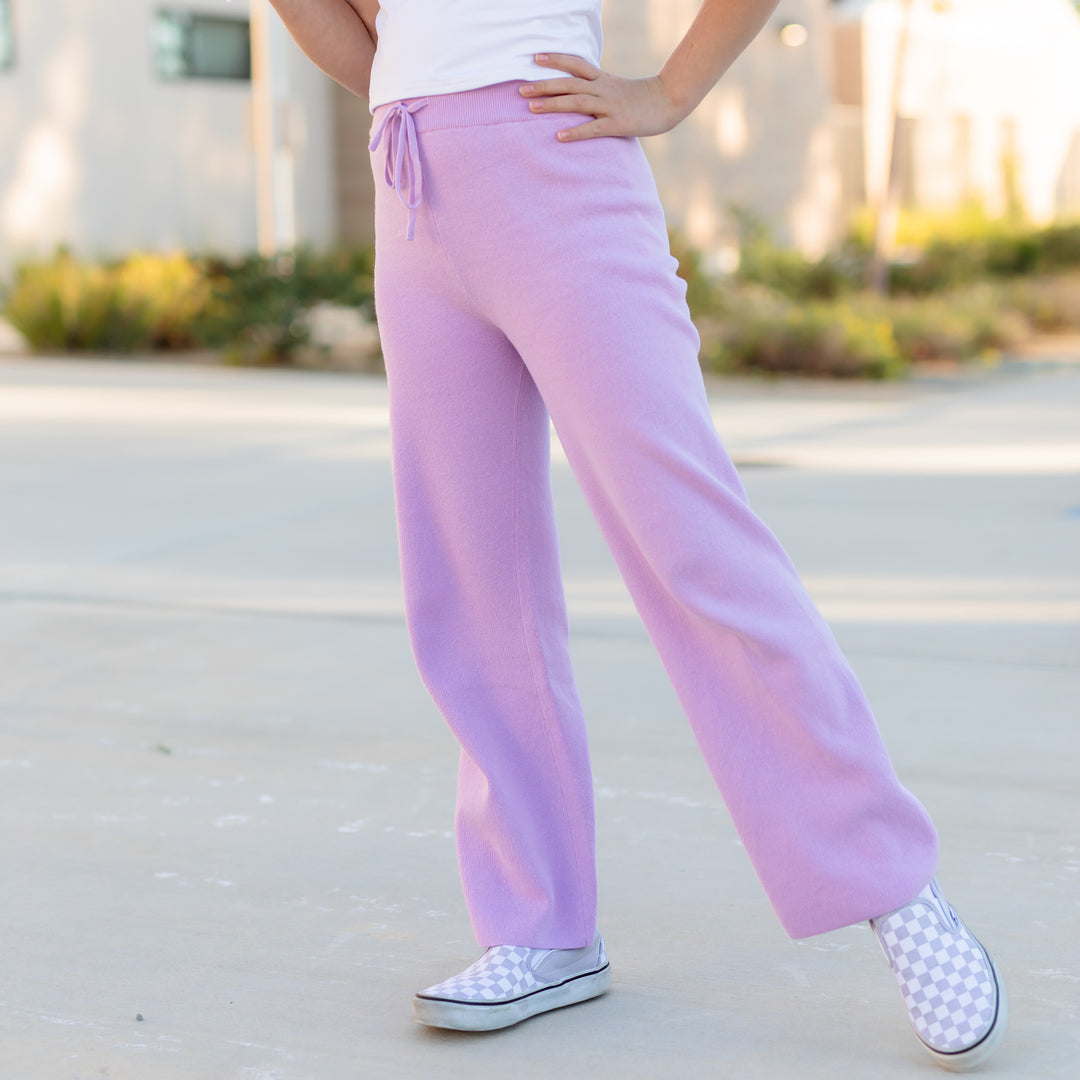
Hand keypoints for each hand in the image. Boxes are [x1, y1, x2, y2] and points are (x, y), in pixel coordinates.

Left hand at [519, 53, 685, 141]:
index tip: (535, 58)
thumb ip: (597, 88)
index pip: (575, 64)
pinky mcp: (617, 124)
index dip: (555, 60)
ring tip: (531, 107)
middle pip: (569, 84)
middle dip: (544, 85)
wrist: (668, 101)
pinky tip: (559, 137)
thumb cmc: (640, 98)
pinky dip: (575, 132)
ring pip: (576, 103)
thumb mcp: (616, 87)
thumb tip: (578, 92)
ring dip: (552, 105)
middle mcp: (603, 89)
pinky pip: (593, 128)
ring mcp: (610, 106)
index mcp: (603, 79)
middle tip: (520, 89)